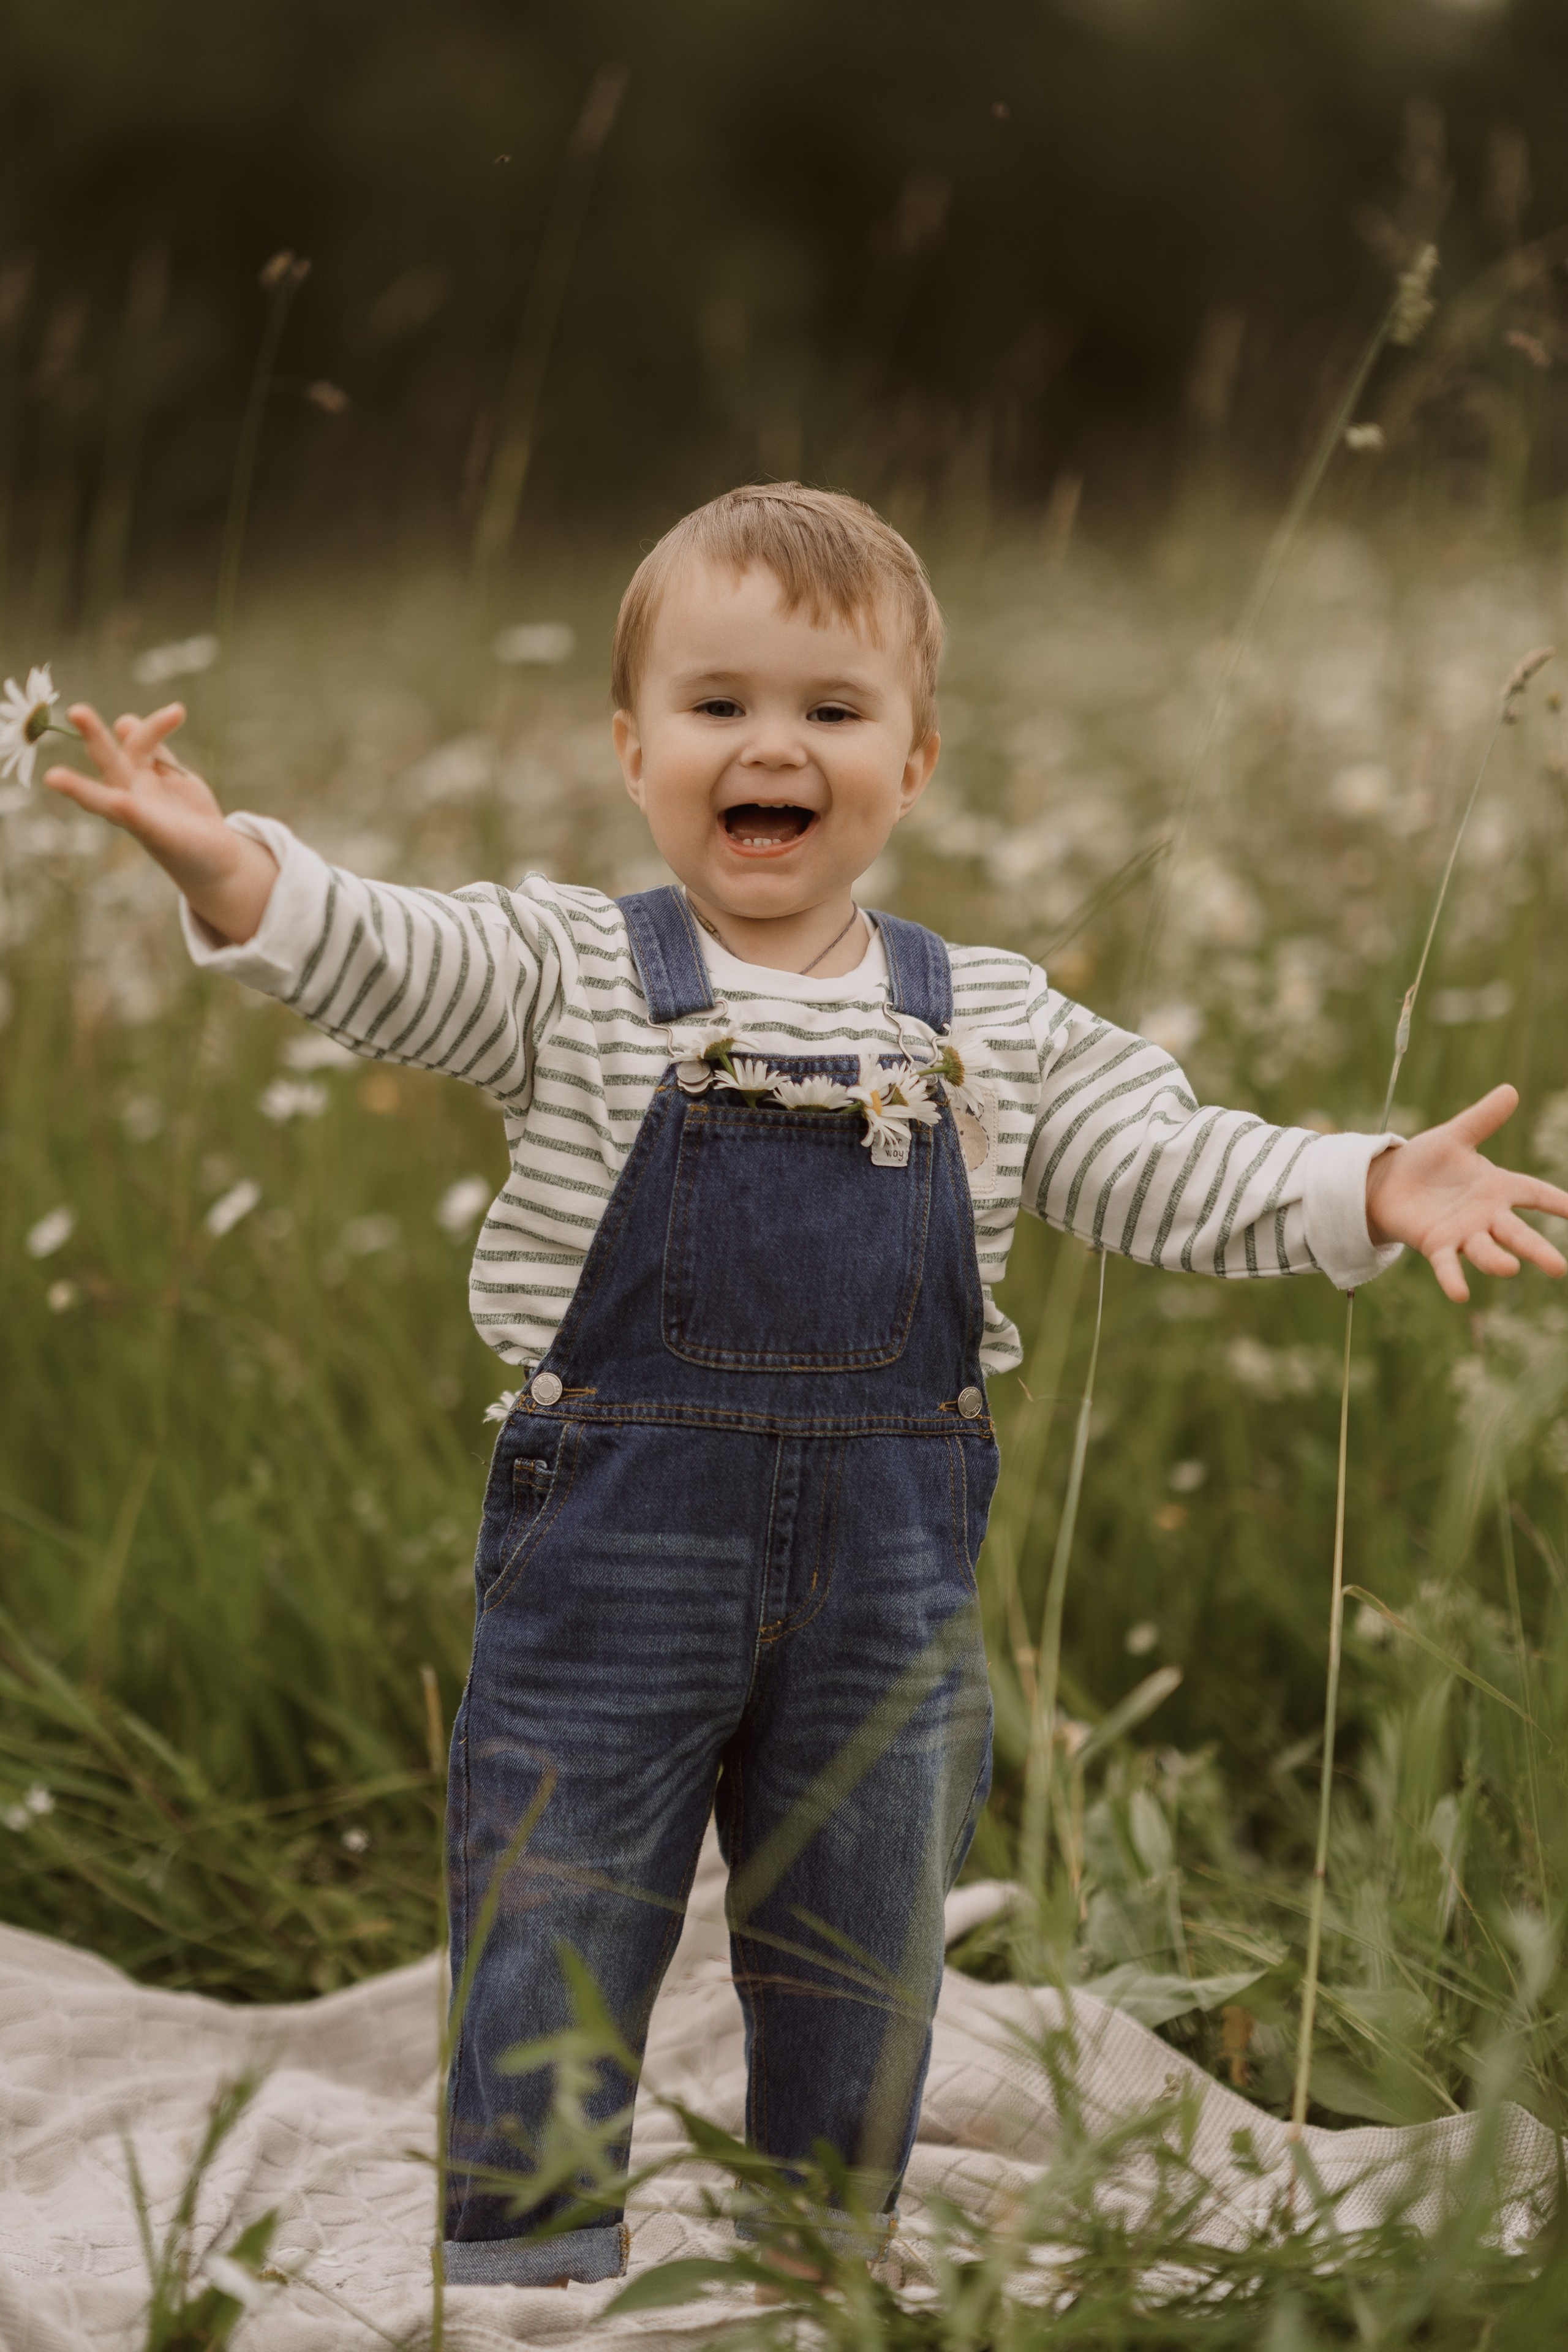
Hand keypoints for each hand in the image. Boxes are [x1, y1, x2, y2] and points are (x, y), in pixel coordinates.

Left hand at [43, 701, 277, 943]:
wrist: (212, 855)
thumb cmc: (187, 855)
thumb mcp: (165, 839)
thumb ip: (141, 817)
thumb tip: (118, 799)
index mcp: (123, 814)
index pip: (94, 797)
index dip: (76, 787)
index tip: (52, 778)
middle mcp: (129, 792)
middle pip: (108, 758)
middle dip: (94, 734)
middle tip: (77, 711)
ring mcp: (147, 779)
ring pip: (137, 745)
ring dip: (143, 728)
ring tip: (176, 713)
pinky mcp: (168, 772)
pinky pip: (158, 745)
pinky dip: (161, 728)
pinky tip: (175, 714)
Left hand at [1364, 1084, 1567, 1301]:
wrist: (1387, 1180)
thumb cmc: (1427, 1160)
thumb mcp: (1455, 1136)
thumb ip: (1482, 1119)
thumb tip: (1510, 1090)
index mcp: (1496, 1187)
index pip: (1535, 1193)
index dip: (1559, 1202)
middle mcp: (1485, 1215)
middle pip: (1516, 1234)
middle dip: (1537, 1250)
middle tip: (1559, 1269)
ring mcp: (1461, 1232)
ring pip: (1484, 1250)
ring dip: (1496, 1261)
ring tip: (1510, 1269)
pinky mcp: (1435, 1244)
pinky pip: (1446, 1264)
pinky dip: (1453, 1279)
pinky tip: (1461, 1295)